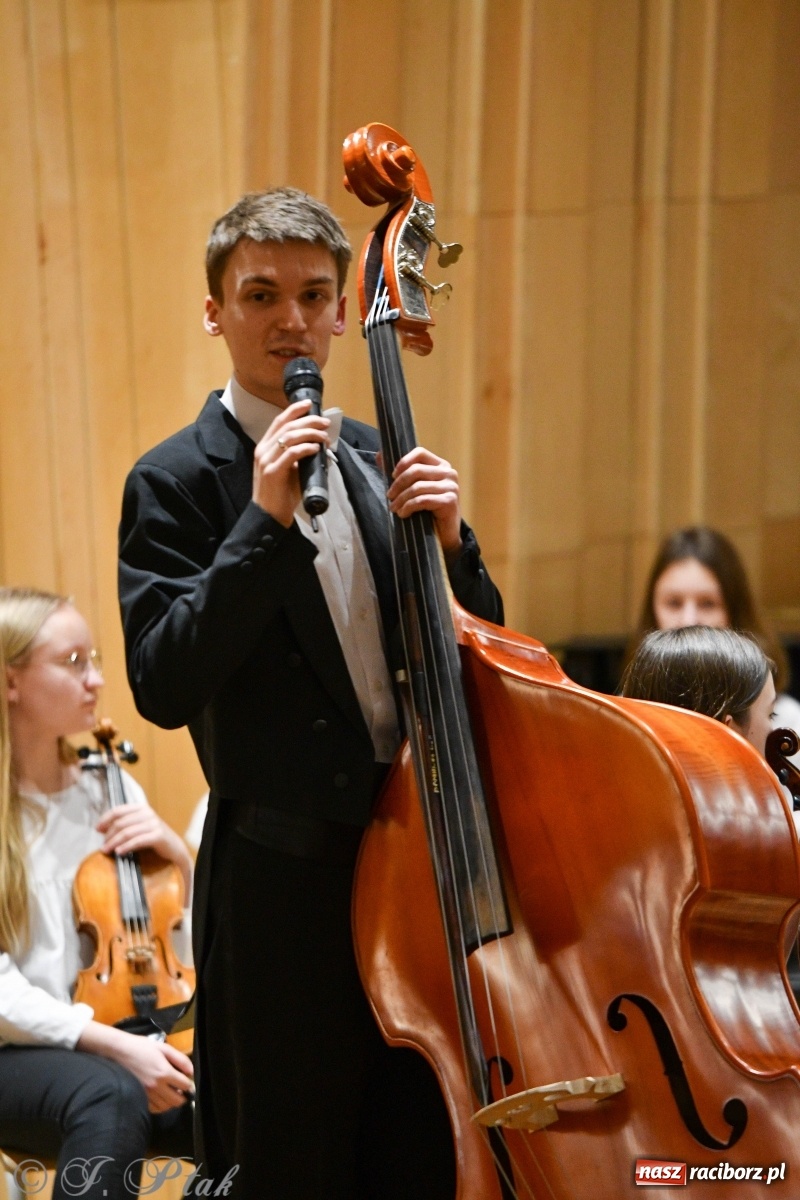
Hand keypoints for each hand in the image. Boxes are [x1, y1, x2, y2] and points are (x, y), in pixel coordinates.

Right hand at [78, 1023, 193, 1113]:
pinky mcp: (139, 1097)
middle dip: (183, 1096)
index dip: (190, 1085)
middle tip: (182, 1090)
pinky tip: (161, 1097)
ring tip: (171, 1093)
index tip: (190, 1083)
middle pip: (176, 1101)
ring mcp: (146, 1094)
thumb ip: (180, 1059)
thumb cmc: (143, 1047)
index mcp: (164, 1072)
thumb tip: (191, 1072)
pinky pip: (154, 1109)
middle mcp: (156, 1086)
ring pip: (166, 1107)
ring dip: (172, 1102)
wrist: (120, 1051)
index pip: (184, 1085)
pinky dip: (160, 1106)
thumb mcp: (164, 1048)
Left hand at [97, 804, 192, 900]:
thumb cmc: (154, 838)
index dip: (105, 819)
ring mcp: (154, 824)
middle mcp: (148, 813)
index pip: (118, 810)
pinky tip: (119, 852)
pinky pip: (137, 841)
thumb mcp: (139, 827)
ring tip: (106, 850)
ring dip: (114, 842)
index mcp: (141, 808)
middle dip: (109, 835)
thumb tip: (103, 829)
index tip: (97, 829)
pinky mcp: (158, 836)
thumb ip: (125, 824)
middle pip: (121, 823)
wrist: (174, 848)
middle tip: (103, 846)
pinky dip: (126, 846)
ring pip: (127, 832)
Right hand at [252, 400, 329, 524]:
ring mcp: (266, 461)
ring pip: (289, 436)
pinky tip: (315, 448)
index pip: (279, 421)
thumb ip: (298, 456)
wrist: (269, 516)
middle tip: (325, 423)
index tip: (309, 404)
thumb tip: (318, 445)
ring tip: (324, 437)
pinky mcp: (272, 472)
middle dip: (308, 420)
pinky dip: (305, 448)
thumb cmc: (281, 494)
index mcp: (265, 447)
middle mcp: (263, 450)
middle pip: (286, 425)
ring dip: (310, 434)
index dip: (294, 410)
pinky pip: (291, 454)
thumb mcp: (289, 469)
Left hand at [387, 447, 462, 557]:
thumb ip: (399, 472)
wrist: (444, 534)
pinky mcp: (450, 501)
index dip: (404, 462)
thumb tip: (379, 455)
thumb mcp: (413, 488)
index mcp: (441, 465)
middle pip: (416, 470)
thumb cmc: (428, 509)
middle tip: (389, 496)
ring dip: (401, 499)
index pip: (420, 453)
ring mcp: (451, 487)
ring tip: (393, 508)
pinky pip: (423, 500)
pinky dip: (409, 507)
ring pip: (417, 487)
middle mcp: (449, 473)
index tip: (392, 476)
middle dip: (398, 484)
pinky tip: (403, 514)